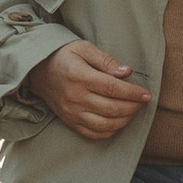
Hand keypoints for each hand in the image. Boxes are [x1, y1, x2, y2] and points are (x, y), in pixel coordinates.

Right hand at [33, 40, 149, 141]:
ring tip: (133, 111)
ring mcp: (71, 112)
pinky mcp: (69, 122)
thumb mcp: (84, 48)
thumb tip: (127, 72)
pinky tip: (118, 122)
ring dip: (124, 120)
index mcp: (79, 76)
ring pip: (105, 124)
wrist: (37, 70)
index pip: (112, 88)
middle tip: (142, 101)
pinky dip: (110, 131)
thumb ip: (106, 61)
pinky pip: (93, 134)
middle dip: (132, 107)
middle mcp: (75, 97)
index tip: (146, 94)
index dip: (133, 93)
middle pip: (111, 108)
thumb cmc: (63, 56)